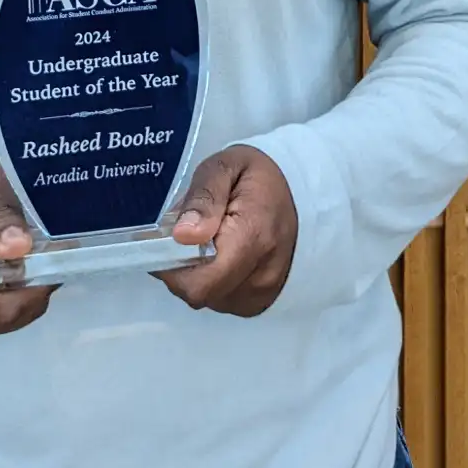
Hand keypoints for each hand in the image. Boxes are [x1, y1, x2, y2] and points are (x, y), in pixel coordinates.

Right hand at [0, 158, 54, 336]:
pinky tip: (11, 278)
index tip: (50, 264)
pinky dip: (7, 305)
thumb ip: (1, 212)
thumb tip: (19, 247)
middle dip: (32, 293)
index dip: (31, 292)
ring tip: (27, 265)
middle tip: (44, 260)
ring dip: (21, 301)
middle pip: (3, 317)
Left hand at [154, 144, 297, 315]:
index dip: (172, 268)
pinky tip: (220, 256)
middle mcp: (262, 275)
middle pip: (200, 292)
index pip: (200, 282)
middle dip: (181, 269)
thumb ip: (204, 197)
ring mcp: (264, 293)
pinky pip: (223, 300)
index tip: (164, 242)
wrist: (303, 192)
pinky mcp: (262, 301)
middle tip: (185, 236)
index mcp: (253, 237)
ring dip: (197, 276)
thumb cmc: (258, 176)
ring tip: (207, 243)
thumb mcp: (226, 166)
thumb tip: (182, 235)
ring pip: (209, 299)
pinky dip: (213, 282)